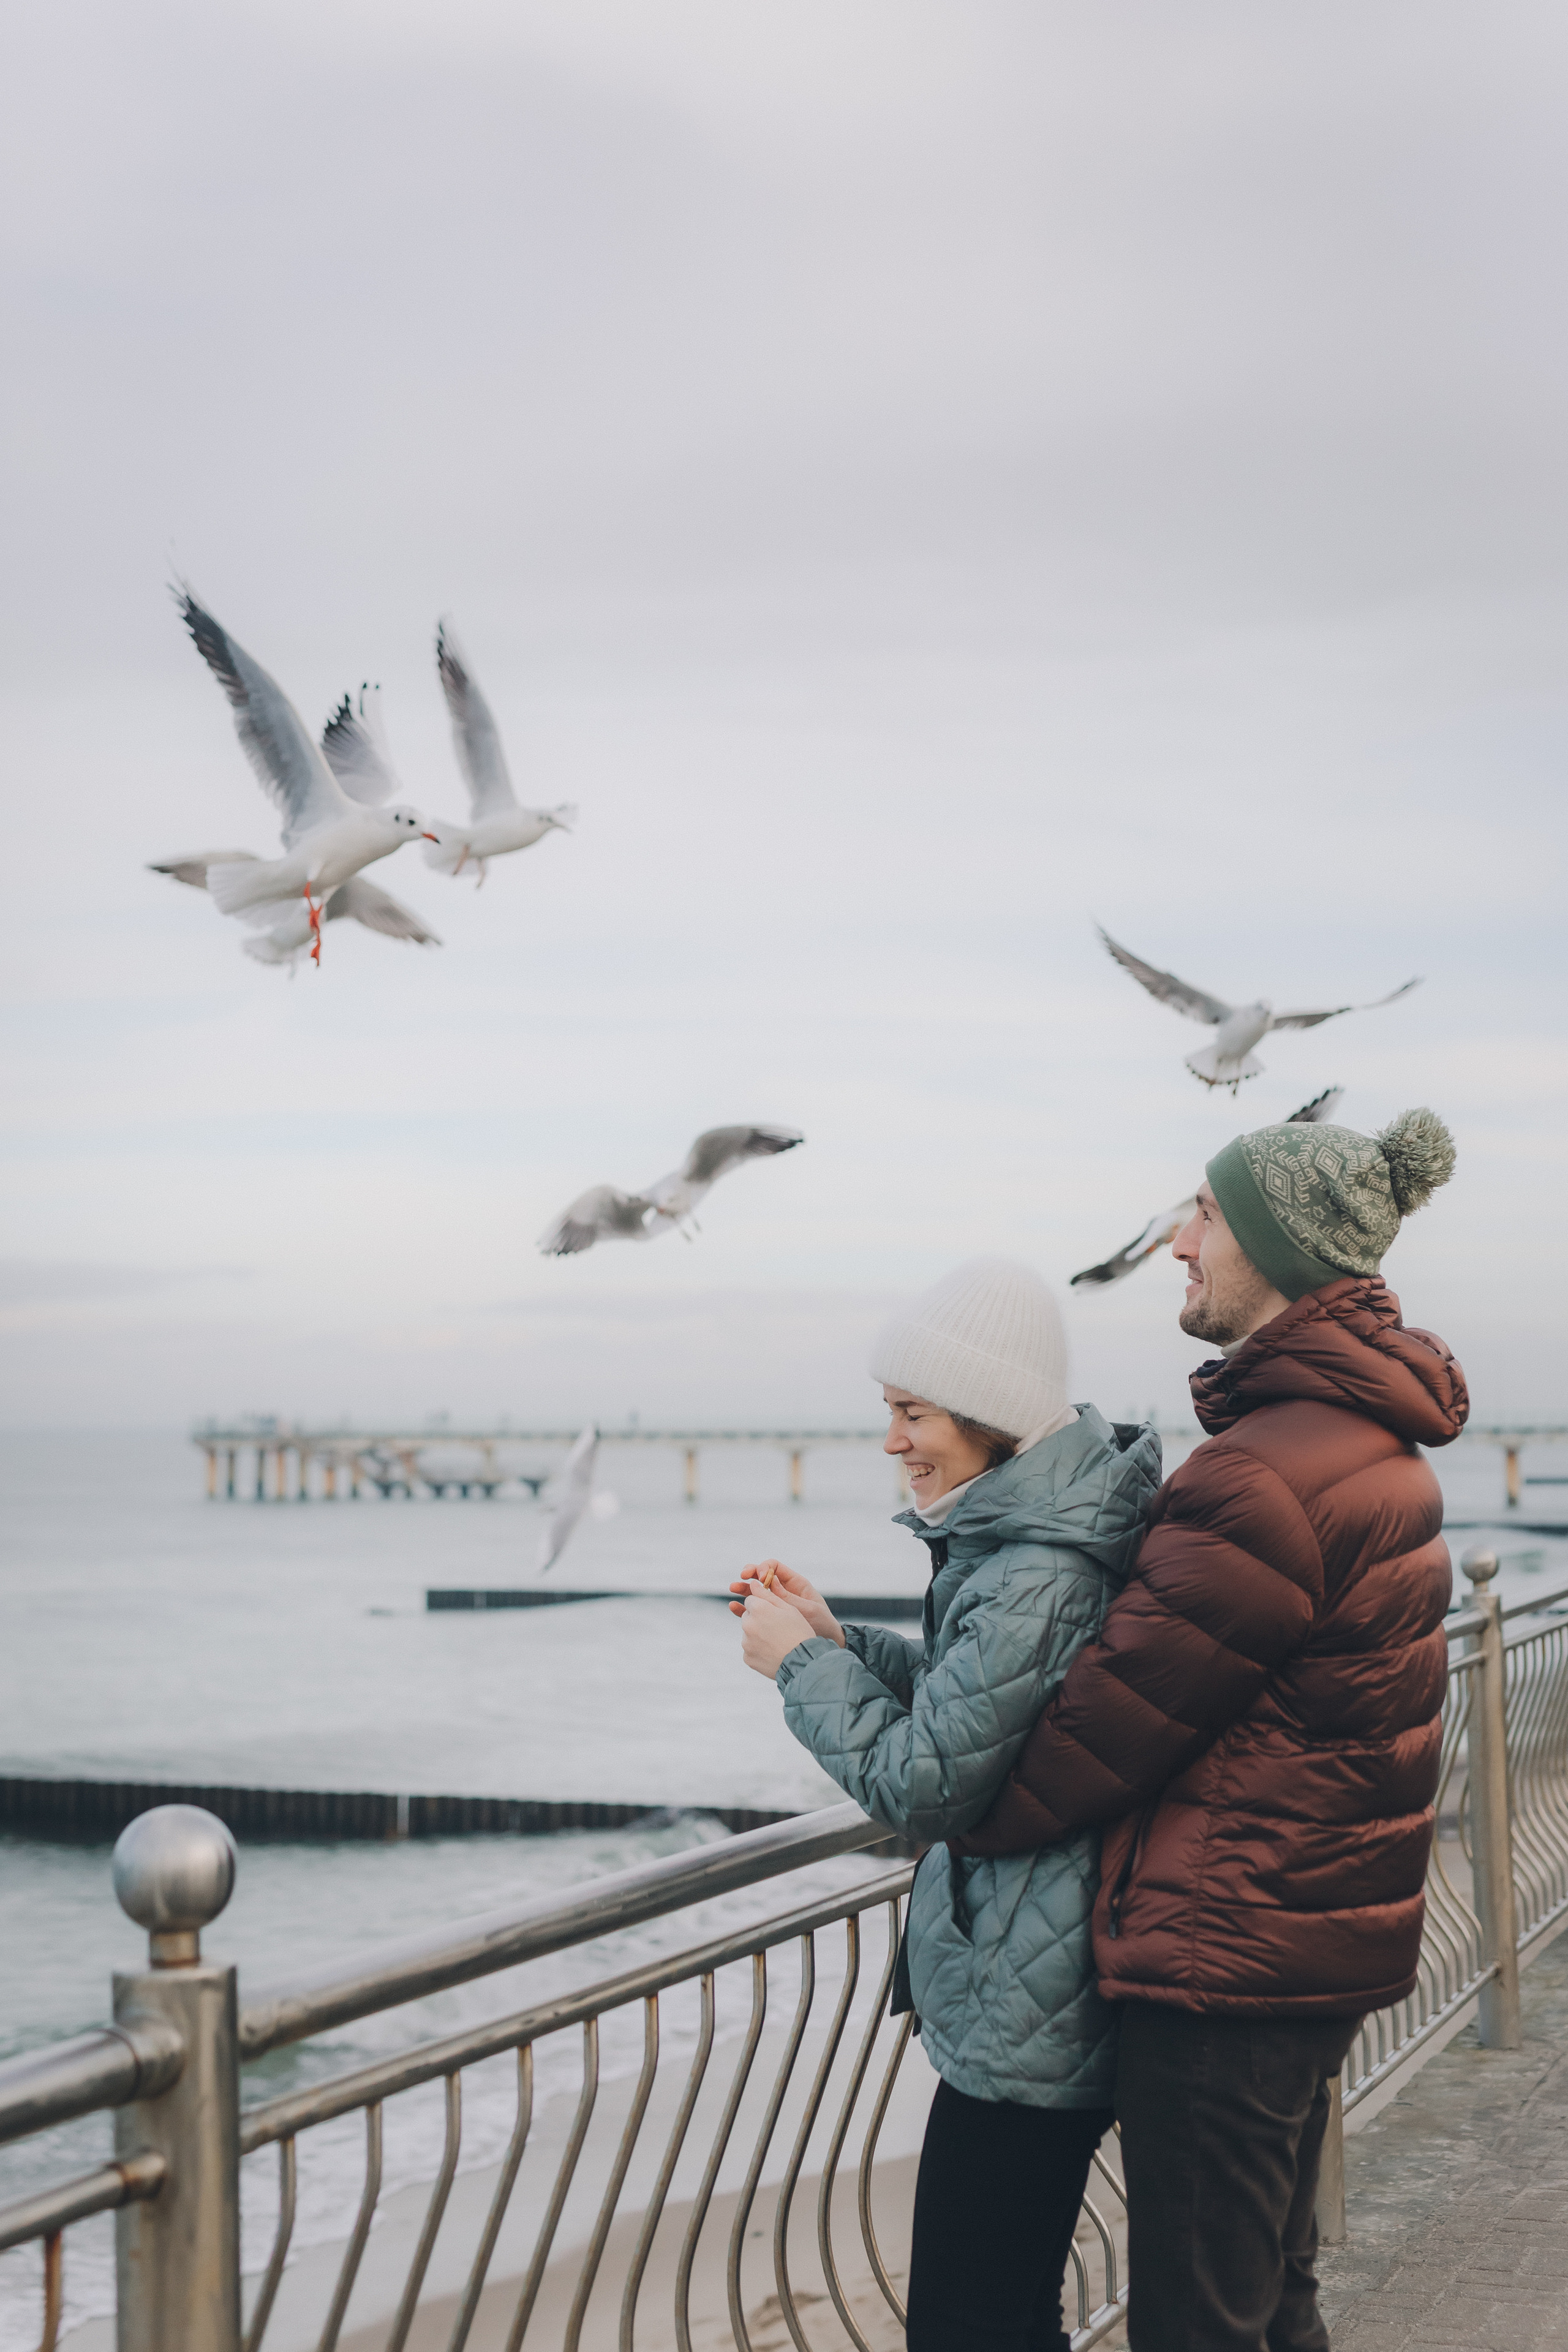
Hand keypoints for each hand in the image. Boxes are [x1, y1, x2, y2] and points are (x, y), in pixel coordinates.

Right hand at [728, 1561, 843, 1645]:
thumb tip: (770, 1579)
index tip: (758, 1575)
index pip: (774, 1567)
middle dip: (750, 1574)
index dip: (764, 1567)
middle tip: (742, 1576)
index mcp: (794, 1583)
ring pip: (755, 1592)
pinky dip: (743, 1607)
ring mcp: (774, 1603)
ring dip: (743, 1588)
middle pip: (761, 1576)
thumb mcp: (807, 1608)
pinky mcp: (768, 1617)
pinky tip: (734, 1606)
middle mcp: (782, 1590)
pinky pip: (754, 1610)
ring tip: (733, 1588)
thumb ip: (788, 1596)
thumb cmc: (821, 1623)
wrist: (821, 1645)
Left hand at [737, 1582, 818, 1678]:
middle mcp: (748, 1624)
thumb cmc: (799, 1632)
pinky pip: (750, 1649)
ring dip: (758, 1634)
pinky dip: (759, 1650)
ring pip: (749, 1633)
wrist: (803, 1663)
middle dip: (758, 1619)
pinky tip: (773, 1652)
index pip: (751, 1599)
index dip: (763, 1605)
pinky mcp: (747, 1658)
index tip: (774, 1613)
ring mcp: (746, 1643)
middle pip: (748, 1616)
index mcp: (758, 1609)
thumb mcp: (789, 1609)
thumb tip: (752, 1584)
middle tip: (777, 1628)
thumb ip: (768, 1595)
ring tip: (777, 1641)